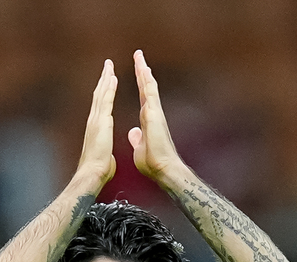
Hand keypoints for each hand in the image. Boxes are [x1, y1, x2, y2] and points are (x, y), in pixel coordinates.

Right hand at [77, 59, 117, 186]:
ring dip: (105, 79)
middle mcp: (93, 121)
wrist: (92, 174)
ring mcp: (96, 120)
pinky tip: (112, 77)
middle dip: (103, 80)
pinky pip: (106, 101)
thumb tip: (106, 156)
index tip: (108, 82)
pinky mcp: (101, 122)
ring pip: (101, 94)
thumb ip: (104, 151)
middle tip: (107, 66)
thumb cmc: (98, 170)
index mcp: (95, 129)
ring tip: (110, 66)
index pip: (100, 106)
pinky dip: (109, 88)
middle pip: (98, 95)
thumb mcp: (103, 157)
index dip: (103, 93)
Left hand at [128, 50, 181, 182]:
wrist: (163, 169)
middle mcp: (152, 113)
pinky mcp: (155, 114)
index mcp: (148, 121)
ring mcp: (155, 112)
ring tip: (139, 57)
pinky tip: (144, 69)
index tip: (137, 72)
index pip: (142, 98)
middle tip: (138, 56)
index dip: (139, 84)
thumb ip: (138, 138)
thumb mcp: (140, 148)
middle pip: (146, 88)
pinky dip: (147, 80)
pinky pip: (150, 93)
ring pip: (149, 87)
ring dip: (144, 71)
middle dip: (142, 72)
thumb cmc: (153, 162)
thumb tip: (133, 132)